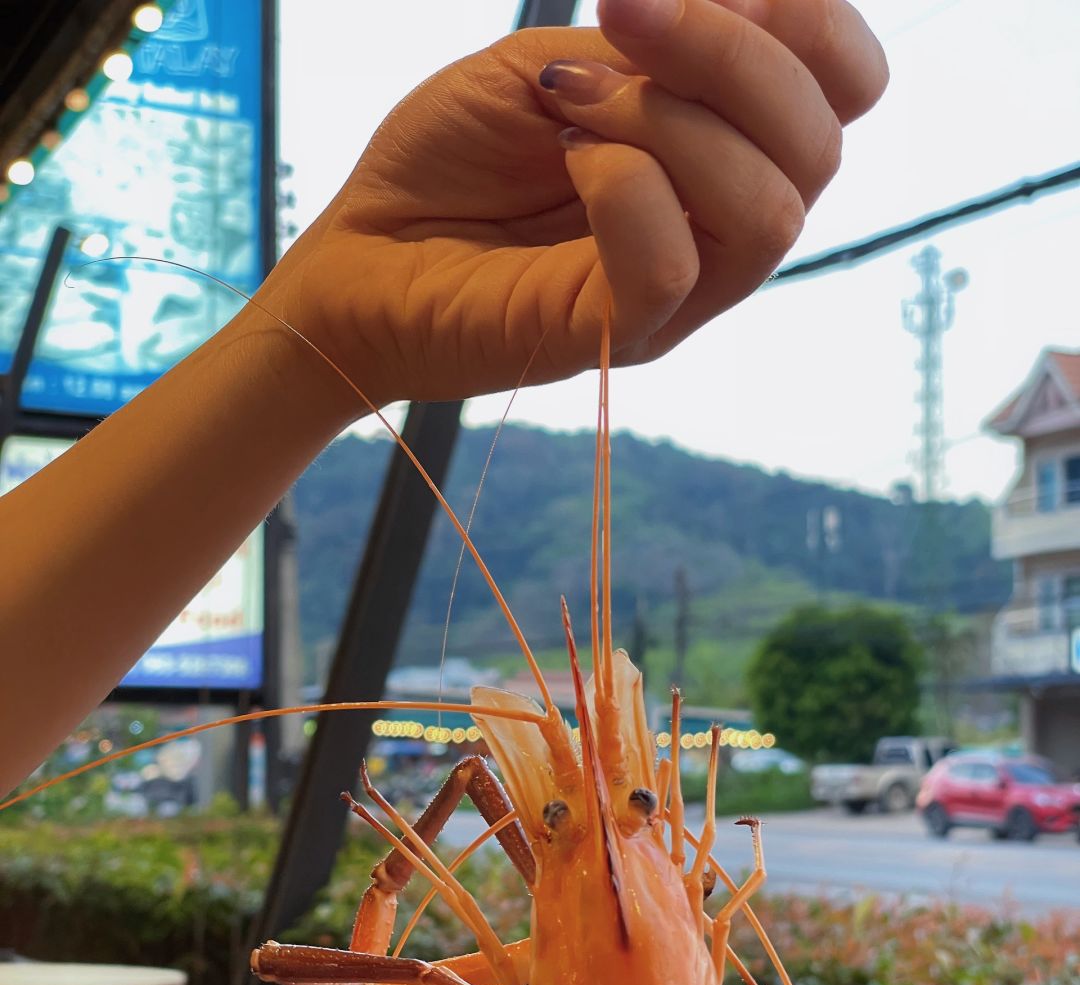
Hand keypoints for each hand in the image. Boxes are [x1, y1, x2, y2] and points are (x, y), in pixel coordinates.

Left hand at [263, 0, 887, 414]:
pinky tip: (565, 159)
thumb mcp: (552, 64)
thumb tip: (740, 3)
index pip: (846, 89)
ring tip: (573, 104)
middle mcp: (717, 229)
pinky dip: (624, 184)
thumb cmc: (448, 160)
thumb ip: (649, 42)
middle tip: (618, 13)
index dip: (813, 17)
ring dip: (671, 121)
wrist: (356, 258)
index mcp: (721, 152)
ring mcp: (675, 295)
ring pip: (768, 211)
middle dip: (731, 51)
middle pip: (820, 146)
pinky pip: (674, 267)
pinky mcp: (617, 339)